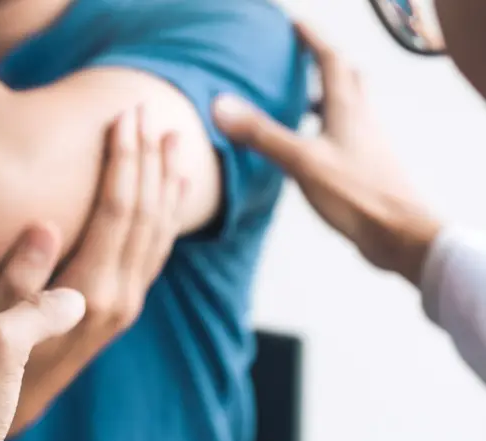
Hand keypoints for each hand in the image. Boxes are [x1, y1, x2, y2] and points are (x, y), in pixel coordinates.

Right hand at [0, 105, 189, 433]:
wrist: (12, 414)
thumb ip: (21, 274)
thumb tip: (45, 223)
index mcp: (87, 294)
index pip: (116, 213)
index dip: (123, 162)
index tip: (125, 117)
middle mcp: (117, 299)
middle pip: (144, 214)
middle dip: (147, 159)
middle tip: (147, 111)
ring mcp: (125, 306)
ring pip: (157, 233)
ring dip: (165, 183)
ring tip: (172, 140)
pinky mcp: (124, 308)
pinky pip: (154, 254)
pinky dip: (166, 217)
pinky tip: (170, 192)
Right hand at [212, 22, 440, 283]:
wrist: (397, 234)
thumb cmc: (356, 195)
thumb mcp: (301, 161)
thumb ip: (262, 134)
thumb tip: (222, 106)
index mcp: (347, 109)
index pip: (330, 60)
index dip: (312, 40)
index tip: (294, 27)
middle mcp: (360, 120)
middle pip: (348, 78)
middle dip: (325, 63)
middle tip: (303, 57)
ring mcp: (365, 144)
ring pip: (348, 107)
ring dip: (327, 96)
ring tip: (302, 99)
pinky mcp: (364, 167)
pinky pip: (345, 135)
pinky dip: (327, 129)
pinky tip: (311, 147)